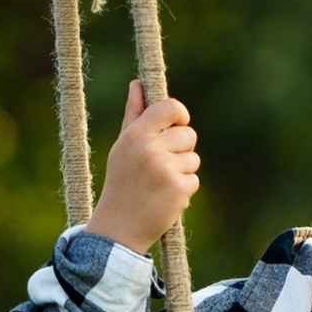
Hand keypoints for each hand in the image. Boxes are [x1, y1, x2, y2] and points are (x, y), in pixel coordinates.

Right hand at [88, 76, 199, 254]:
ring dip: (182, 171)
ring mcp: (165, 169)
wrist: (117, 228)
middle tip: (161, 166)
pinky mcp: (179, 189)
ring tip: (159, 184)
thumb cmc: (120, 184)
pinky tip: (164, 198)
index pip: (170, 107)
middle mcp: (150, 149)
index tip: (178, 124)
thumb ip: (133, 115)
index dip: (180, 114)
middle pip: (188, 134)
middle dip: (182, 149)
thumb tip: (138, 83)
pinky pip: (194, 180)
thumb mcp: (121, 147)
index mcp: (135, 135)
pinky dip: (184, 190)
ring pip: (193, 159)